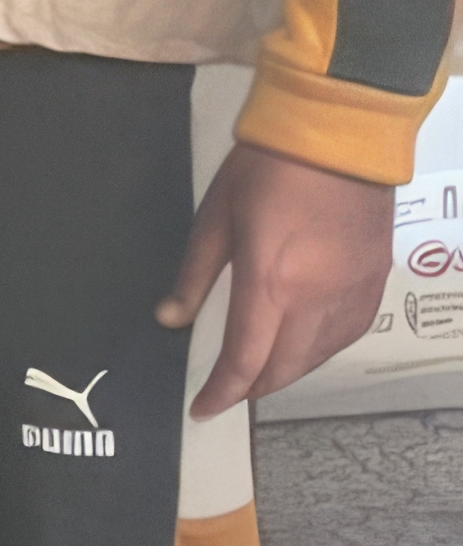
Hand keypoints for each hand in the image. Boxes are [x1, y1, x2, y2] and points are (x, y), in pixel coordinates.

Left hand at [161, 139, 396, 415]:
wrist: (339, 136)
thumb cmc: (266, 170)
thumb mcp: (216, 217)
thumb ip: (195, 275)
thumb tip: (170, 319)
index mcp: (271, 284)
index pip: (246, 360)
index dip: (222, 391)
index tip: (203, 408)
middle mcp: (317, 300)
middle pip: (285, 367)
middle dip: (254, 387)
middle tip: (228, 390)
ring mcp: (352, 293)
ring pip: (319, 356)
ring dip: (287, 371)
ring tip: (260, 370)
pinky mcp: (376, 282)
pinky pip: (348, 335)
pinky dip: (321, 350)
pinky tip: (304, 345)